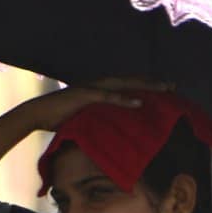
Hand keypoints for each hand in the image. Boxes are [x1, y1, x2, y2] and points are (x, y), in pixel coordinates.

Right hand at [17, 78, 170, 130]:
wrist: (37, 113)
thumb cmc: (60, 117)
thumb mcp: (85, 119)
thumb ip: (99, 120)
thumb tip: (111, 131)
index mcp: (100, 88)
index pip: (128, 85)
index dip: (147, 86)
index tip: (166, 90)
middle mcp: (99, 84)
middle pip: (131, 81)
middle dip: (153, 83)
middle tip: (174, 86)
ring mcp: (92, 88)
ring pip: (124, 85)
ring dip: (145, 86)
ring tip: (164, 90)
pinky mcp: (85, 96)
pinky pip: (108, 97)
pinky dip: (124, 99)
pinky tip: (139, 102)